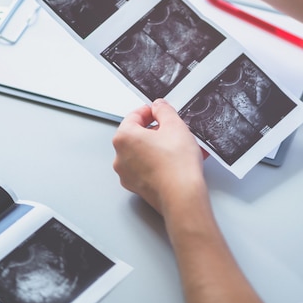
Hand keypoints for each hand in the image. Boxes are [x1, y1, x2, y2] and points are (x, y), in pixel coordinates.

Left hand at [112, 98, 206, 214]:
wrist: (182, 196)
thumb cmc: (177, 166)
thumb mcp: (175, 125)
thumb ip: (164, 110)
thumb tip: (159, 106)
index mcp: (124, 138)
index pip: (134, 116)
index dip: (151, 111)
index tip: (160, 112)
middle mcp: (120, 157)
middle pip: (137, 135)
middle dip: (156, 131)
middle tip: (173, 130)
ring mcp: (127, 174)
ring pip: (143, 152)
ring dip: (159, 147)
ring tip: (180, 147)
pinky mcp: (137, 187)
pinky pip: (147, 168)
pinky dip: (160, 162)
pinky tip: (177, 162)